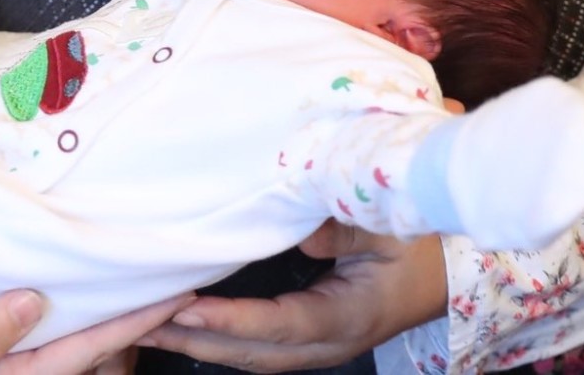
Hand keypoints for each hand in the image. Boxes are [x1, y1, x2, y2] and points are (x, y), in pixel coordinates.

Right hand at [0, 288, 197, 373]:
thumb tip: (34, 305)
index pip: (82, 351)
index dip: (132, 324)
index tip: (176, 294)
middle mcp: (3, 365)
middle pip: (84, 347)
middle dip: (130, 319)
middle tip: (174, 277)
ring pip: (63, 333)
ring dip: (99, 306)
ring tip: (136, 272)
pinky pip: (33, 316)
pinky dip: (63, 296)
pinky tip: (71, 270)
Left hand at [140, 225, 446, 371]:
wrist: (443, 272)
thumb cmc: (419, 244)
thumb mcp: (389, 229)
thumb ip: (345, 228)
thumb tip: (299, 230)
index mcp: (348, 317)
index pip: (282, 325)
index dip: (233, 321)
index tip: (185, 311)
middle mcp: (328, 342)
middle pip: (255, 352)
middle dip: (196, 341)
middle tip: (139, 322)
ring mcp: (318, 346)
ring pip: (251, 355)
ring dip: (198, 343)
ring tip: (142, 326)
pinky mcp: (308, 338)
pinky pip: (257, 346)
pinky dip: (217, 338)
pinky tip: (181, 326)